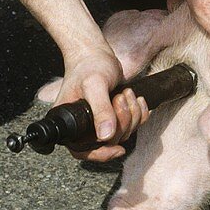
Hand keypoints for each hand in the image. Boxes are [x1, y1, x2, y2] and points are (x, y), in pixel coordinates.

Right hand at [54, 45, 149, 161]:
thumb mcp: (94, 85)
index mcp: (70, 124)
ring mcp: (100, 123)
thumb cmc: (88, 66)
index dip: (100, 154)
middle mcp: (84, 127)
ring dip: (131, 114)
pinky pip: (132, 125)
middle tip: (120, 97)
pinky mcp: (115, 117)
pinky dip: (139, 113)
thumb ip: (100, 110)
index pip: (82, 151)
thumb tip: (106, 136)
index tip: (118, 149)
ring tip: (125, 93)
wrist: (96, 55)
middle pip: (109, 141)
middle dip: (122, 121)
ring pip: (123, 133)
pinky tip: (135, 98)